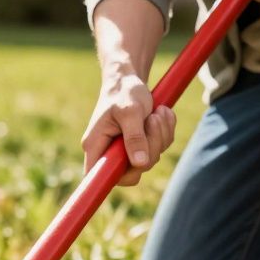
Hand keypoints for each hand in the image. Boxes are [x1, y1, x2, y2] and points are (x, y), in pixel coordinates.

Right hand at [81, 69, 175, 186]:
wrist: (128, 79)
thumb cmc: (124, 91)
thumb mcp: (130, 111)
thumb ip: (134, 137)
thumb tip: (140, 163)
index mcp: (95, 145)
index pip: (97, 178)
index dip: (112, 180)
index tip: (130, 169)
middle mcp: (107, 152)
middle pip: (133, 171)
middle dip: (151, 147)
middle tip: (154, 120)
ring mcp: (124, 151)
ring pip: (149, 160)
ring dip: (160, 136)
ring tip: (157, 112)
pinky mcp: (139, 146)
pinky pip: (158, 149)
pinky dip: (165, 132)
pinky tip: (160, 114)